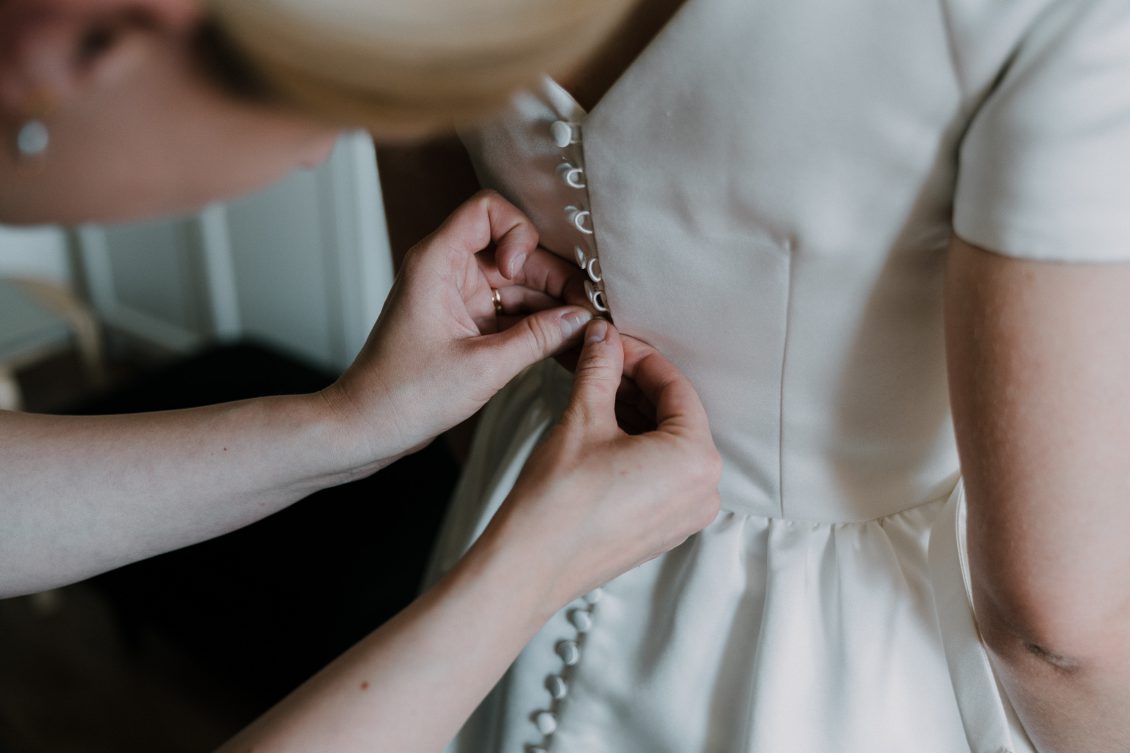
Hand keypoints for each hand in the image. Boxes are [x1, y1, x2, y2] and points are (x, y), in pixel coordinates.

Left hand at [321, 190, 591, 471]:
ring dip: (552, 305)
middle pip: (515, 252)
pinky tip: (566, 343)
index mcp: (438, 262)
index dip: (517, 233)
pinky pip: (511, 312)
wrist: (368, 428)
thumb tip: (582, 319)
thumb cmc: (405, 395)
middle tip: (587, 309)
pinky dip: (537, 325)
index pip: (488, 210)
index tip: (520, 273)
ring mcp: (459, 298)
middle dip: (553, 277)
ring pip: (519, 285)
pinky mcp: (467, 324)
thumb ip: (538, 338)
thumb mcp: (483, 366)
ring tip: (585, 330)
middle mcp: (449, 271)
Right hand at [486, 320, 722, 615]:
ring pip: (666, 444)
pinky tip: (601, 425)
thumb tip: (604, 338)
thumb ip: (601, 369)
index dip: (640, 356)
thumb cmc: (559, 502)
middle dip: (636, 385)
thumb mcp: (583, 419)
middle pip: (674, 415)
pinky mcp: (662, 528)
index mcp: (696, 460)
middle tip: (600, 359)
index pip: (676, 388)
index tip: (611, 341)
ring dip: (633, 412)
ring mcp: (685, 514)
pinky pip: (659, 472)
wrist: (530, 566)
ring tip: (594, 389)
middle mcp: (703, 490)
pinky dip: (634, 445)